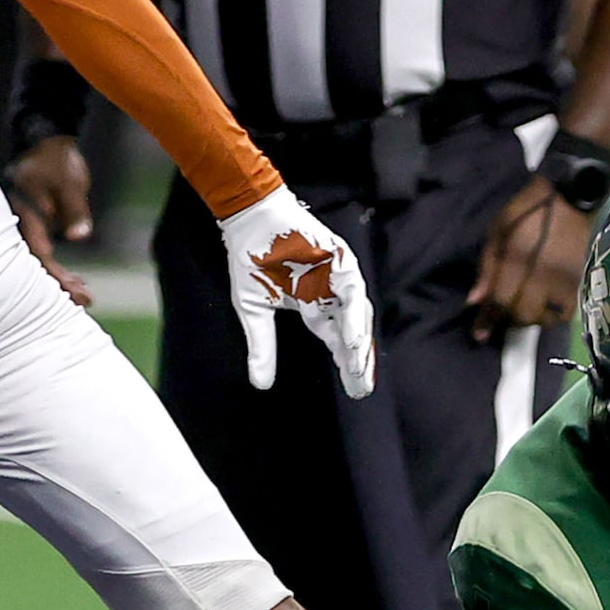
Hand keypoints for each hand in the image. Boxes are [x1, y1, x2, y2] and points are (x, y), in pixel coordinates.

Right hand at [8, 136, 93, 307]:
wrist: (49, 145)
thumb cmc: (57, 161)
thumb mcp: (70, 182)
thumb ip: (75, 209)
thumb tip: (79, 235)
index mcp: (24, 208)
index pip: (34, 245)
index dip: (51, 269)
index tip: (69, 284)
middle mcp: (22, 220)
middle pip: (35, 258)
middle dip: (58, 282)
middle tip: (84, 299)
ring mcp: (30, 224)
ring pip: (41, 259)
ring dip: (61, 280)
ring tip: (85, 297)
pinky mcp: (40, 227)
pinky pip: (46, 253)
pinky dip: (61, 269)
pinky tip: (77, 283)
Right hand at [218, 185, 375, 397]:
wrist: (247, 218)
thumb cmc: (250, 258)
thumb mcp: (253, 311)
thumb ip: (261, 347)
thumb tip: (260, 385)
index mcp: (315, 306)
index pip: (338, 342)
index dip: (347, 365)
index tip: (356, 392)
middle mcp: (332, 295)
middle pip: (353, 334)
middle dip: (358, 362)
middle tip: (362, 388)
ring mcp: (338, 277)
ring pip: (357, 315)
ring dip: (358, 342)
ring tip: (357, 367)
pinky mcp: (340, 259)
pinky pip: (351, 291)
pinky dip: (352, 315)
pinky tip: (352, 338)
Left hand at [467, 177, 591, 342]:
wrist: (570, 200)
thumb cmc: (527, 211)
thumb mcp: (498, 230)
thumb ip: (487, 267)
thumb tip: (475, 301)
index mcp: (518, 257)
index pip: (501, 299)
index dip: (488, 319)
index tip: (479, 334)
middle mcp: (542, 275)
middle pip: (523, 314)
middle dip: (508, 319)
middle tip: (502, 313)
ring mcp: (563, 282)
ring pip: (544, 318)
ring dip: (529, 320)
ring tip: (522, 309)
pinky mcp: (578, 284)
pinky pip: (564, 315)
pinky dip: (550, 318)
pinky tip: (543, 309)